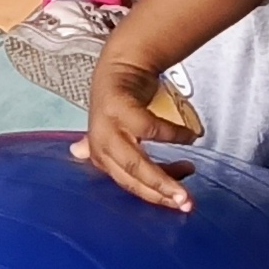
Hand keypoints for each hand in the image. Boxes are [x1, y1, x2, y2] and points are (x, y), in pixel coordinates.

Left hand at [73, 56, 203, 208]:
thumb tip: (78, 154)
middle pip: (130, 176)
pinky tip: (189, 137)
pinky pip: (150, 128)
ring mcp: (107, 126)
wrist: (121, 64)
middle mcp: (100, 143)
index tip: (177, 204)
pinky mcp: (120, 107)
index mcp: (101, 154)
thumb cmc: (120, 100)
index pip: (128, 185)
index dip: (154, 197)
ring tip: (190, 170)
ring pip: (137, 160)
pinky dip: (172, 135)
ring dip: (166, 170)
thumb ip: (107, 149)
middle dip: (160, 192)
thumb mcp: (111, 129)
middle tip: (186, 202)